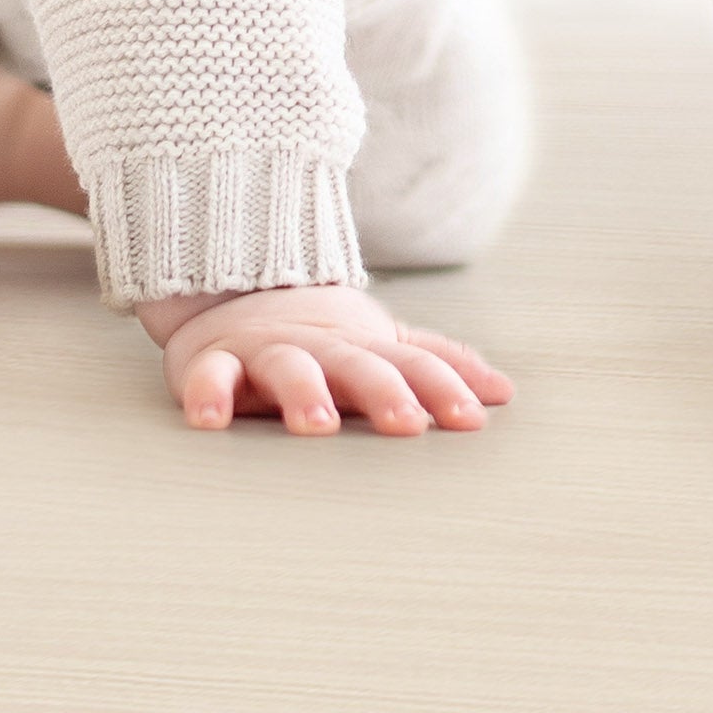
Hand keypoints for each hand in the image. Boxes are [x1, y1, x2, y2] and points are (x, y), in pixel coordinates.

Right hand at [134, 283, 511, 435]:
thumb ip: (438, 365)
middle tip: (406, 425)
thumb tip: (504, 392)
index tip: (471, 420)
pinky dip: (208, 393)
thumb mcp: (383, 344)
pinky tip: (211, 420)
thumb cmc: (322, 336)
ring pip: (288, 368)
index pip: (413, 365)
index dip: (442, 389)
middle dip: (383, 392)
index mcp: (366, 346)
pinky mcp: (213, 360)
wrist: (235, 287)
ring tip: (315, 425)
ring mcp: (267, 351)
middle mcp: (321, 347)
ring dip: (303, 393)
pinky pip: (208, 377)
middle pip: (357, 365)